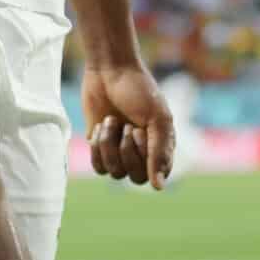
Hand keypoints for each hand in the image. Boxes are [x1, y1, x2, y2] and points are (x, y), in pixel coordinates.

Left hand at [82, 62, 174, 189]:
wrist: (109, 71)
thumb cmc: (138, 91)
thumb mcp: (157, 119)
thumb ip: (159, 154)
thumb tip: (159, 188)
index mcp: (161, 148)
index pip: (156, 175)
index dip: (146, 158)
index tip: (140, 131)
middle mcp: (142, 154)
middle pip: (135, 178)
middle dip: (127, 152)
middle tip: (127, 126)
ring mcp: (120, 152)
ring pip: (114, 173)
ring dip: (110, 145)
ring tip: (111, 121)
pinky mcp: (100, 147)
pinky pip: (99, 167)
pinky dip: (98, 148)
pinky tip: (100, 127)